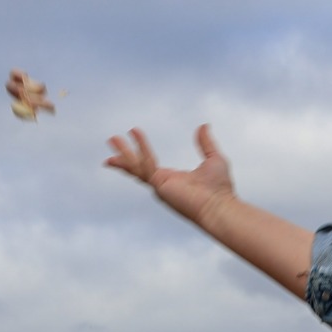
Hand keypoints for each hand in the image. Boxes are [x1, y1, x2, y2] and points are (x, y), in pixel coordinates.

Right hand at [105, 123, 233, 228]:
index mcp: (172, 179)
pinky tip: (135, 134)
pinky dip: (140, 148)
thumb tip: (204, 126)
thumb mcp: (214, 159)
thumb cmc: (220, 189)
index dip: (139, 152)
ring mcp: (160, 186)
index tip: (132, 136)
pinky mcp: (160, 185)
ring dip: (124, 153)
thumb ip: (206, 143)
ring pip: (136, 166)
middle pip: (137, 167)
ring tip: (112, 138)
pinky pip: (146, 164)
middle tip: (112, 140)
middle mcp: (163, 184)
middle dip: (124, 155)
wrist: (220, 206)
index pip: (149, 165)